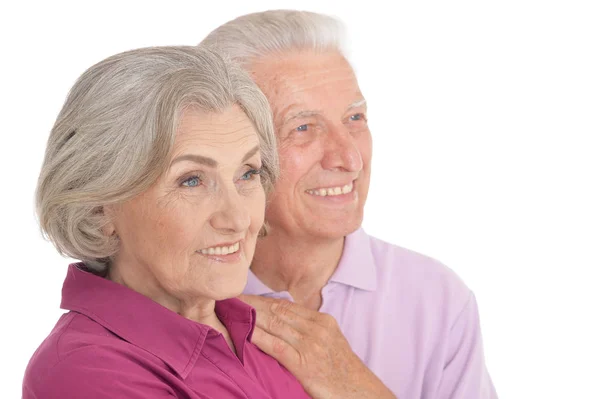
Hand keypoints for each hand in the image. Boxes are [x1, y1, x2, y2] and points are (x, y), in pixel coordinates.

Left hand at [239, 295, 395, 398]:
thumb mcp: (329, 343)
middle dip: (250, 303)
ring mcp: (311, 345)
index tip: (242, 297)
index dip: (260, 300)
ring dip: (249, 315)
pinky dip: (258, 337)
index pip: (284, 305)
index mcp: (322, 321)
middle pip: (276, 310)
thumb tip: (280, 324)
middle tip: (228, 298)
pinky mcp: (305, 364)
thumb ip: (308, 331)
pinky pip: (277, 346)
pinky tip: (244, 332)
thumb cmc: (342, 371)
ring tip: (229, 310)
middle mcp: (316, 328)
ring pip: (274, 323)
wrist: (361, 392)